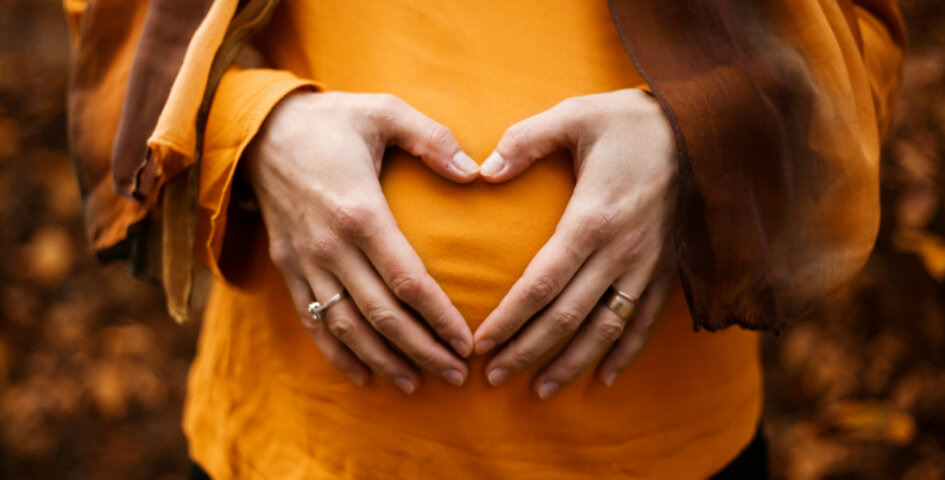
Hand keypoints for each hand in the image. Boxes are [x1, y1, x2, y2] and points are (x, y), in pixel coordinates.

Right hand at [244, 91, 479, 392]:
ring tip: (417, 384)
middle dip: (422, 351)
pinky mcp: (289, 268)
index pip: (407, 281)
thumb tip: (476, 173)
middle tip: (457, 375)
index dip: (439, 317)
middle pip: (381, 316)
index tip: (467, 342)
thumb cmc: (331, 121)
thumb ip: (432, 138)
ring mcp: (306, 262)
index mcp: (360, 212)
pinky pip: (312, 321)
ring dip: (384, 361)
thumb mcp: (383, 111)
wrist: (258, 130)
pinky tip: (363, 376)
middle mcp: (331, 246)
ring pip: (347, 328)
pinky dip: (337, 354)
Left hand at [472, 88, 677, 398]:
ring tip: (540, 390)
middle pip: (568, 317)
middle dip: (528, 351)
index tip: (481, 344)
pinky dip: (625, 353)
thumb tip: (483, 170)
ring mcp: (648, 266)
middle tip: (493, 377)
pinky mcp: (669, 270)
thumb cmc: (632, 121)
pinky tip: (603, 378)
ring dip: (571, 363)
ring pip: (606, 329)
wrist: (707, 128)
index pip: (542, 284)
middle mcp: (621, 252)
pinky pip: (645, 321)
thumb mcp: (575, 115)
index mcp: (592, 218)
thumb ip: (525, 140)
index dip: (510, 319)